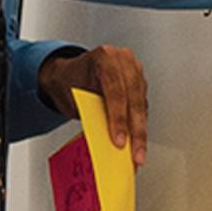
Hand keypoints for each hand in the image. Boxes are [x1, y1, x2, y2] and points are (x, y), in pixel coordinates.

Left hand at [39, 45, 148, 162]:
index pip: (116, 90)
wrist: (69, 74)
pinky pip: (143, 105)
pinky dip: (140, 124)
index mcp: (104, 57)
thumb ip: (93, 113)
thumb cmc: (69, 82)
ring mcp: (134, 68)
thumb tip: (108, 139)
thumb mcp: (75, 97)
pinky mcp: (139, 81)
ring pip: (142, 104)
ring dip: (141, 131)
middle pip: (133, 98)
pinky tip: (138, 141)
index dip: (119, 118)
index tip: (120, 140)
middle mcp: (123, 59)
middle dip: (135, 130)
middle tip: (134, 153)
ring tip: (138, 152)